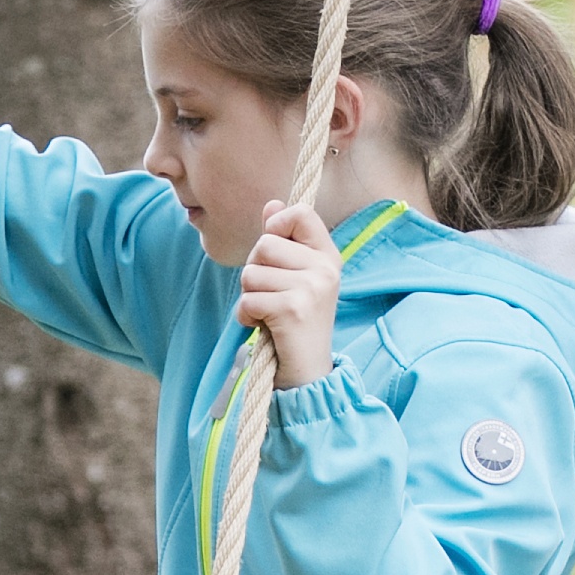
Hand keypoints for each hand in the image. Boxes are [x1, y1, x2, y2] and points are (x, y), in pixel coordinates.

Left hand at [239, 200, 343, 388]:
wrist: (307, 370)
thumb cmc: (295, 321)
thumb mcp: (293, 277)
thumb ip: (283, 241)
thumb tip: (272, 204)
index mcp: (328, 256)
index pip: (302, 213)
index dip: (277, 223)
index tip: (272, 244)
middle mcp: (325, 268)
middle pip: (265, 244)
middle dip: (254, 270)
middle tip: (268, 293)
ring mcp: (312, 288)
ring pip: (252, 273)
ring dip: (249, 295)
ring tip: (267, 311)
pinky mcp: (293, 309)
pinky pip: (249, 298)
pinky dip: (246, 315)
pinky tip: (261, 325)